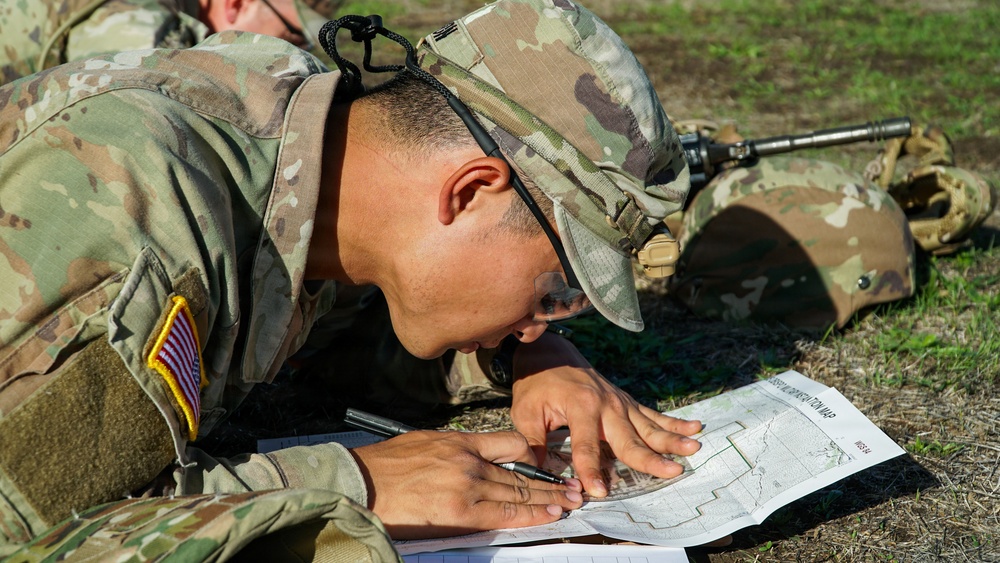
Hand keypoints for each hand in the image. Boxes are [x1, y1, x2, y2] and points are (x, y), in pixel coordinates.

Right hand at [350, 429, 582, 538]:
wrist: (362, 484)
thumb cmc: (387, 466)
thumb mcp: (426, 442)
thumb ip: (457, 451)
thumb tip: (481, 462)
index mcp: (460, 441)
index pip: (510, 443)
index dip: (533, 457)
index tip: (547, 466)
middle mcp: (469, 461)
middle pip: (520, 472)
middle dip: (550, 481)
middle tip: (573, 486)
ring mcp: (467, 487)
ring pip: (518, 493)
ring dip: (547, 499)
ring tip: (569, 502)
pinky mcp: (461, 514)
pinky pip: (503, 515)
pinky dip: (529, 515)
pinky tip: (546, 514)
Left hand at [510, 333, 702, 497]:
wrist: (550, 352)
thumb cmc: (537, 383)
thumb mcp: (525, 411)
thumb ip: (533, 443)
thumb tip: (536, 474)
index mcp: (580, 406)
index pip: (587, 445)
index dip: (591, 470)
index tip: (598, 492)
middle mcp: (606, 404)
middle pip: (629, 438)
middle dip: (650, 458)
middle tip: (672, 472)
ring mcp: (620, 402)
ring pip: (648, 427)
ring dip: (672, 440)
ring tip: (694, 448)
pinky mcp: (626, 402)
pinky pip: (652, 416)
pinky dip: (674, 423)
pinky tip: (694, 428)